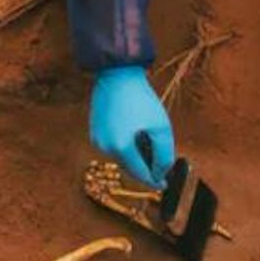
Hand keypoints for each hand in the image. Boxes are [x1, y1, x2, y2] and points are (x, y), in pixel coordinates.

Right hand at [90, 66, 174, 187]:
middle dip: (145, 167)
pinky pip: (113, 147)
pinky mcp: (95, 131)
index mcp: (120, 147)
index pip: (140, 174)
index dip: (154, 181)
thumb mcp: (160, 127)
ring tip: (148, 142)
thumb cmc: (140, 98)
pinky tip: (136, 135)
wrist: (118, 74)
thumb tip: (161, 174)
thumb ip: (164, 154)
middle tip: (160, 164)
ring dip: (135, 156)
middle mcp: (104, 147)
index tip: (164, 186)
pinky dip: (125, 147)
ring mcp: (97, 139)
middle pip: (130, 167)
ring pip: (121, 157)